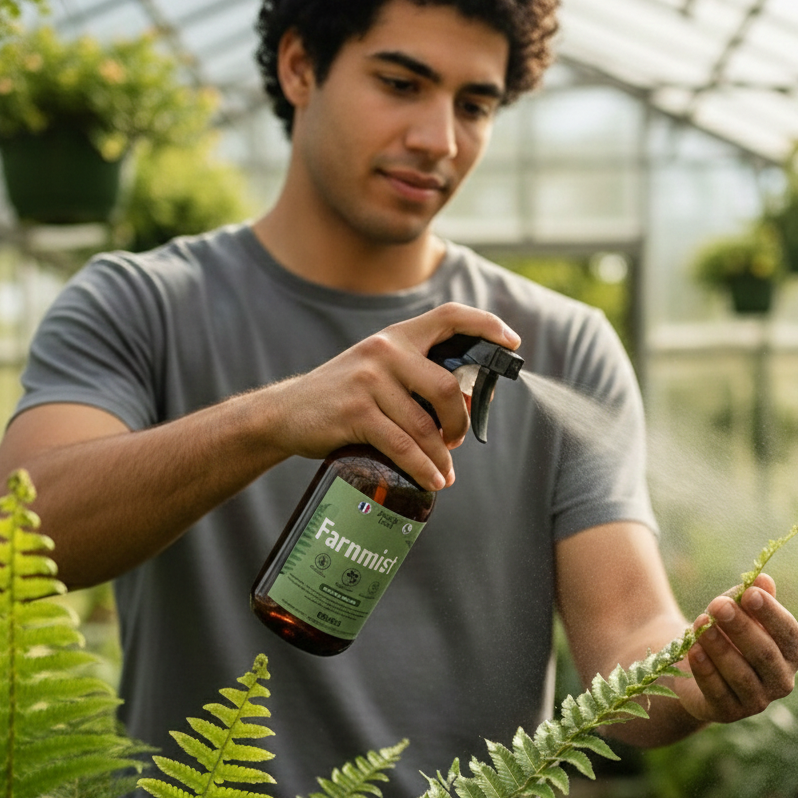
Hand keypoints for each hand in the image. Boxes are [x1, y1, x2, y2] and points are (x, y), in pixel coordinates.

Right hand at [260, 302, 520, 490]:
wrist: (285, 413)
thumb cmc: (340, 395)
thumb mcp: (375, 369)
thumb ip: (413, 374)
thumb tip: (466, 399)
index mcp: (396, 337)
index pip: (450, 317)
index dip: (486, 326)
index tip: (512, 343)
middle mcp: (385, 351)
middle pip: (447, 387)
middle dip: (461, 421)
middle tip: (456, 441)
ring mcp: (369, 380)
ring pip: (425, 425)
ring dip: (441, 456)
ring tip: (444, 472)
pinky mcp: (356, 412)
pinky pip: (402, 446)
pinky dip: (422, 468)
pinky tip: (432, 480)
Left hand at [677, 573, 797, 723]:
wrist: (696, 662)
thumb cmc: (727, 631)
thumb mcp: (737, 611)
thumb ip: (750, 597)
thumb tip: (763, 578)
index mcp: (792, 653)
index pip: (789, 634)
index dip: (771, 613)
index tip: (749, 593)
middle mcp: (781, 680)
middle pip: (765, 654)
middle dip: (741, 627)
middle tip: (718, 604)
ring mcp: (757, 701)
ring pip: (741, 674)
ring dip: (720, 647)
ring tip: (702, 624)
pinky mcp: (729, 712)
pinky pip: (718, 692)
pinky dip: (705, 670)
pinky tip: (693, 649)